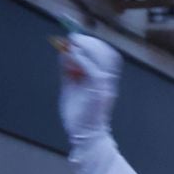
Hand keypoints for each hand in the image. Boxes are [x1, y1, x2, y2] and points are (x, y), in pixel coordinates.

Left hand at [57, 33, 121, 147]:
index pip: (104, 54)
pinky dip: (83, 59)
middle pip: (107, 52)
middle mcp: (107, 81)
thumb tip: (65, 52)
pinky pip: (94, 69)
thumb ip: (69, 70)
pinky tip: (71, 55)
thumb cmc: (78, 114)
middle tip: (72, 38)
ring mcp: (105, 86)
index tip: (74, 38)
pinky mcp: (99, 91)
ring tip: (73, 45)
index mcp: (103, 79)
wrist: (83, 135)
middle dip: (89, 41)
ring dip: (88, 47)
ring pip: (104, 57)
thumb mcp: (70, 86)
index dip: (90, 43)